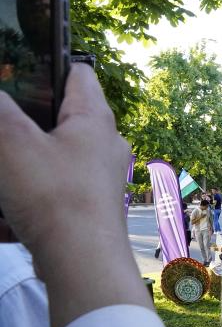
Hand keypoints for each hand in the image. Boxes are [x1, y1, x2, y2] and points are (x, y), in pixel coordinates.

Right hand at [0, 65, 149, 326]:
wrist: (82, 262)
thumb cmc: (56, 197)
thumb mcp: (12, 142)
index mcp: (95, 118)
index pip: (78, 73)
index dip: (49, 64)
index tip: (21, 65)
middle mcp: (106, 144)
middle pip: (65, 115)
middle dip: (29, 118)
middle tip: (4, 120)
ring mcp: (100, 176)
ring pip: (57, 153)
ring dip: (25, 157)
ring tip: (5, 160)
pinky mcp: (90, 205)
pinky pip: (54, 188)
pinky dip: (29, 190)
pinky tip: (10, 203)